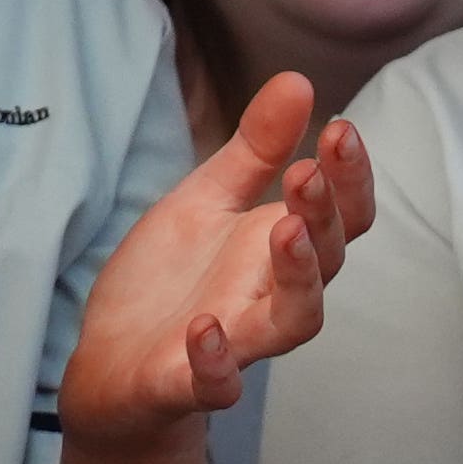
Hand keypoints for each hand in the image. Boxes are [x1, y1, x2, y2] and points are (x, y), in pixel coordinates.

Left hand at [57, 72, 374, 446]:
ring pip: (294, 321)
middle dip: (324, 215)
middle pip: (328, 261)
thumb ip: (254, 150)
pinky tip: (205, 329)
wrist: (112, 361)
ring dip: (298, 279)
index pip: (342, 215)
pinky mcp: (189, 381)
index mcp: (282, 250)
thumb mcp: (206, 201)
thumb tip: (297, 79)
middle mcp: (274, 296)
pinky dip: (217, 362)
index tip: (339, 128)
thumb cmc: (170, 282)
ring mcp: (238, 340)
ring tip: (286, 230)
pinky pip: (217, 384)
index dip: (350, 178)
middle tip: (308, 171)